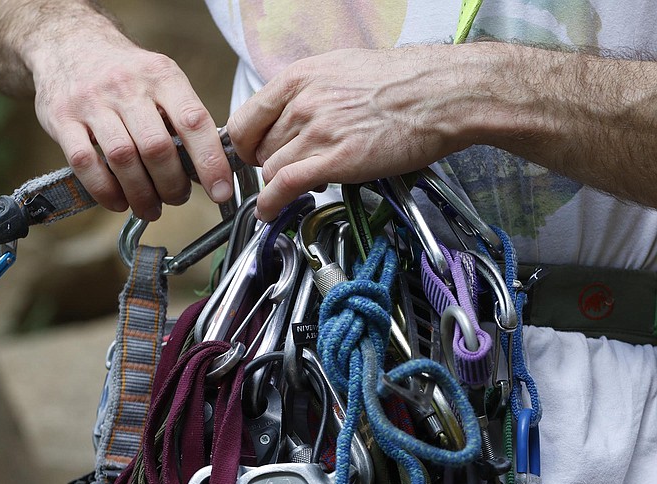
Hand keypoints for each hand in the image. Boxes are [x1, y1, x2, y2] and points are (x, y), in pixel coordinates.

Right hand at [26, 22, 232, 219]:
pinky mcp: (61, 118)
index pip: (193, 121)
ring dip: (142, 194)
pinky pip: (85, 163)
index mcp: (161, 76)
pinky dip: (105, 191)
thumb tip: (208, 167)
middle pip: (157, 148)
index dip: (210, 161)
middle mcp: (127, 86)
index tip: (220, 191)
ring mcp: (91, 102)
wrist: (69, 42)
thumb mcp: (162, 79)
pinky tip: (118, 201)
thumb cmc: (125, 73)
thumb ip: (183, 117)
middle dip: (172, 185)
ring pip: (123, 159)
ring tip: (150, 207)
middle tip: (177, 198)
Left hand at [227, 46, 475, 220]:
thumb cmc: (404, 81)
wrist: (442, 94)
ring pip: (273, 169)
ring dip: (281, 183)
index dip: (243, 144)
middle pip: (261, 148)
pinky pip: (286, 186)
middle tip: (292, 168)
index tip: (250, 153)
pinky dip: (271, 203)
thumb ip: (310, 92)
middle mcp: (304, 103)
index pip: (246, 118)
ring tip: (302, 184)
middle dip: (272, 164)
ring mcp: (318, 132)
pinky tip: (270, 211)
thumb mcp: (342, 69)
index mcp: (301, 78)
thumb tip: (293, 113)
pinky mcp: (336, 160)